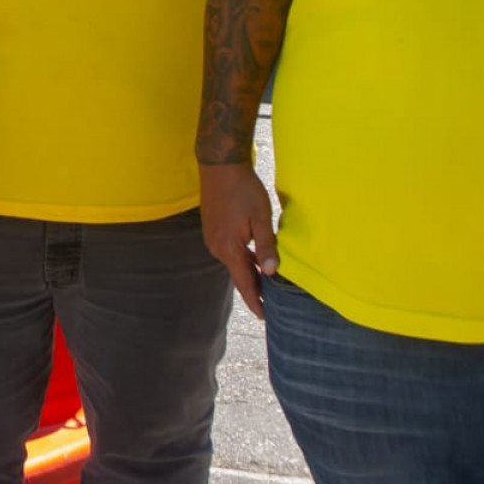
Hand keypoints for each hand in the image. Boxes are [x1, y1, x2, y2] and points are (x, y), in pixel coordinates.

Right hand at [200, 164, 278, 317]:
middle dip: (254, 289)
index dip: (256, 301)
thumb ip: (266, 246)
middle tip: (270, 304)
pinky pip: (229, 251)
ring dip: (248, 272)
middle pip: (238, 275)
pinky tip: (253, 257)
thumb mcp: (261, 217)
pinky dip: (242, 258)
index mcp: (229, 248)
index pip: (244, 283)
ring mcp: (212, 238)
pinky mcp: (212, 229)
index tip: (265, 317)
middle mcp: (217, 247)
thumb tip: (271, 273)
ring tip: (265, 283)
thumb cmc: (243, 189)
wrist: (220, 166)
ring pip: (234, 262)